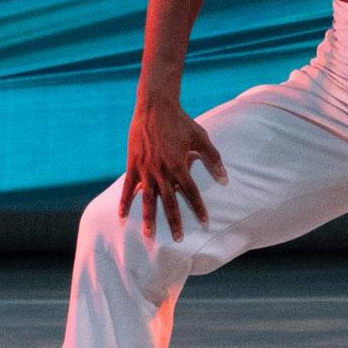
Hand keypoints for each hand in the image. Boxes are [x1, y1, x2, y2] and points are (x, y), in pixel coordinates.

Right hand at [122, 102, 228, 235]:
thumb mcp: (201, 137)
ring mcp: (145, 169)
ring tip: (150, 235)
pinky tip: (122, 217)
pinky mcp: (133, 165)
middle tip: (178, 240)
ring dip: (149, 218)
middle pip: (169, 202)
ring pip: (147, 199)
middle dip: (174, 221)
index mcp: (179, 165)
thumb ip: (213, 157)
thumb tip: (225, 178)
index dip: (198, 208)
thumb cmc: (181, 121)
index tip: (205, 222)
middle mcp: (162, 171)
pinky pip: (128, 188)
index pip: (191, 192)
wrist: (155, 107)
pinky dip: (125, 203)